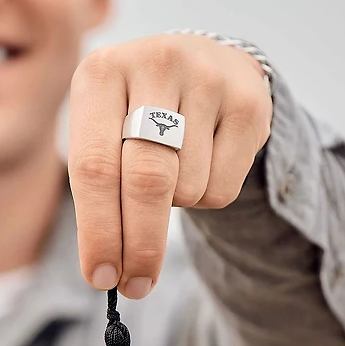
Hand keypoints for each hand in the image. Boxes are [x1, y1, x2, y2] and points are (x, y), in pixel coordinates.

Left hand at [68, 33, 272, 299]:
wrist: (201, 60)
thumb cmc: (133, 110)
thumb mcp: (101, 126)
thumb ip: (96, 186)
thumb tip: (105, 269)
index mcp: (101, 72)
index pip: (94, 166)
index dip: (98, 230)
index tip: (100, 278)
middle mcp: (155, 64)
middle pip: (147, 181)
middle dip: (140, 245)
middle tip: (135, 285)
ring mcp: (207, 78)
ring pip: (189, 188)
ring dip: (176, 207)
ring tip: (172, 173)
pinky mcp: (249, 101)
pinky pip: (224, 186)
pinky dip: (206, 198)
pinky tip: (201, 164)